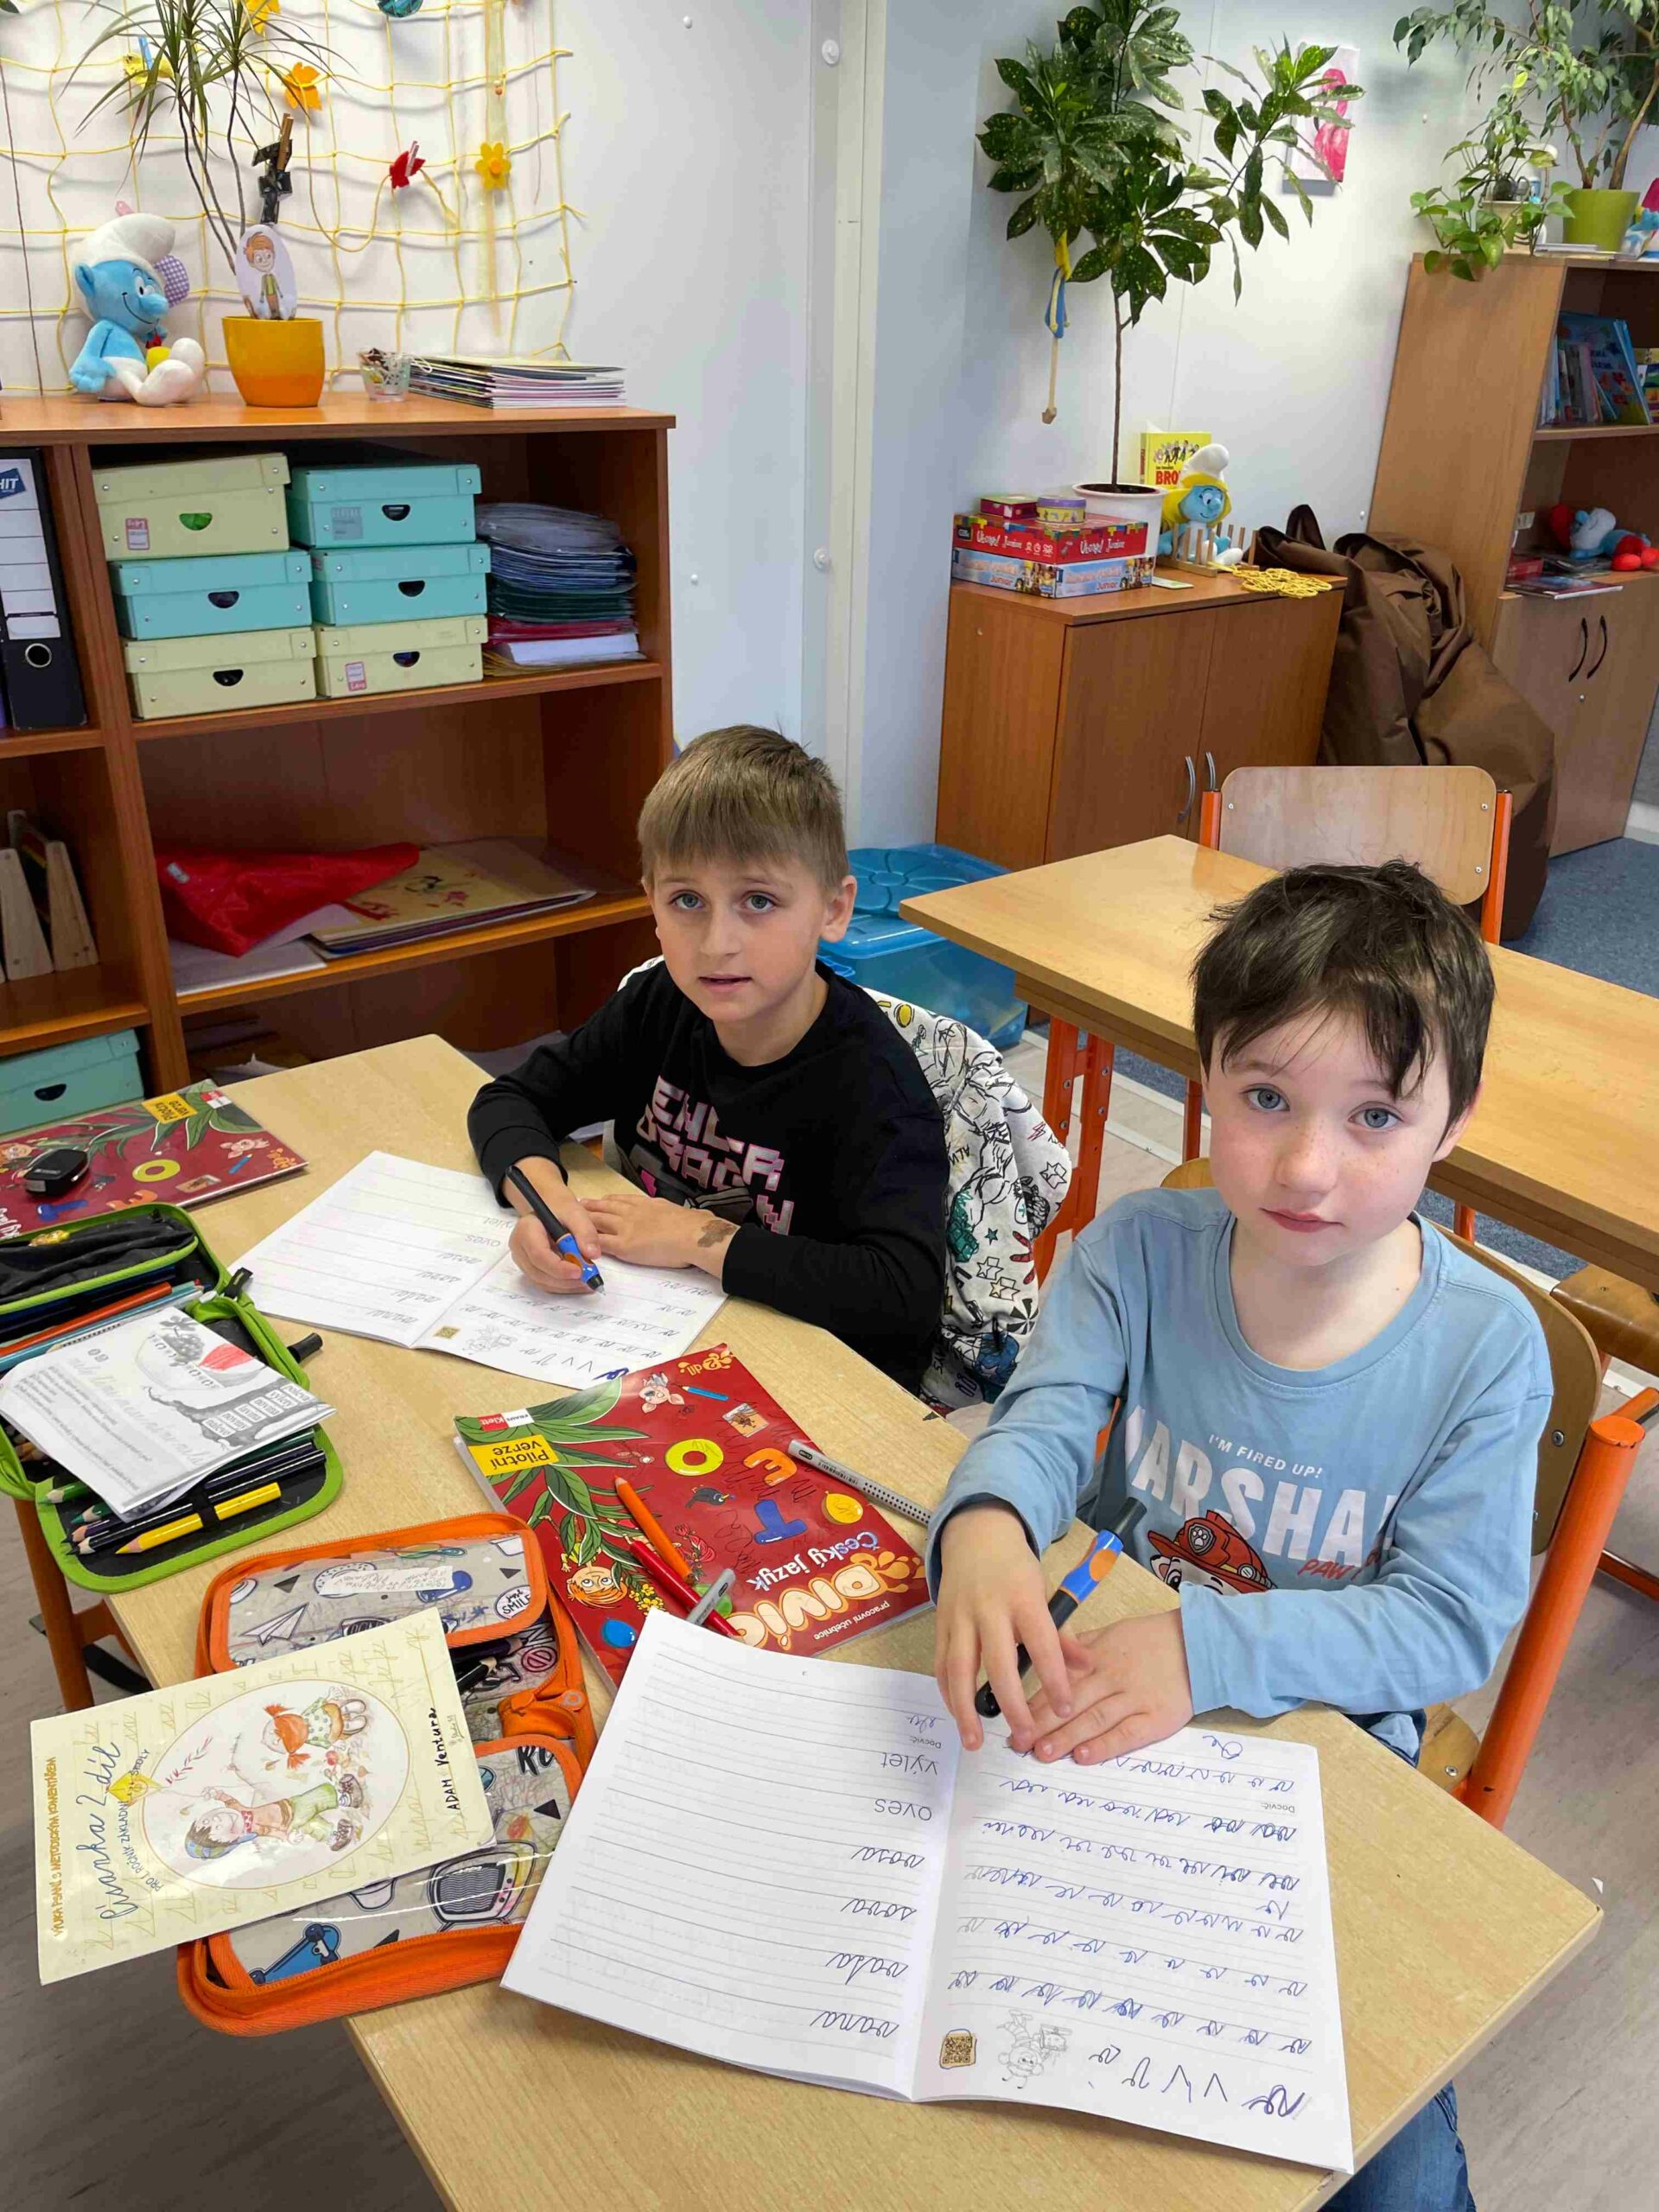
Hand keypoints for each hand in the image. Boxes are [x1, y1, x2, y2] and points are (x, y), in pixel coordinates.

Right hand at [505, 1160, 601, 1295]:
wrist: (551, 1209)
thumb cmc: (562, 1210)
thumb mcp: (577, 1214)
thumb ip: (586, 1232)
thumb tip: (592, 1255)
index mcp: (526, 1229)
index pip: (538, 1254)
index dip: (558, 1267)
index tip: (580, 1272)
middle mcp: (519, 1247)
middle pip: (538, 1272)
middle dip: (564, 1280)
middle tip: (589, 1280)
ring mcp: (522, 1259)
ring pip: (541, 1281)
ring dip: (565, 1286)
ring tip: (587, 1282)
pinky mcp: (529, 1268)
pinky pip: (544, 1282)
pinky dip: (562, 1286)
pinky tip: (578, 1283)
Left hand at [585, 1187, 731, 1274]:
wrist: (694, 1235)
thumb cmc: (693, 1225)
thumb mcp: (676, 1210)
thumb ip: (667, 1211)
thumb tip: (675, 1215)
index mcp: (646, 1204)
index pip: (620, 1200)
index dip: (607, 1200)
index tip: (599, 1200)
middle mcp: (632, 1212)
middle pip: (604, 1208)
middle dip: (589, 1208)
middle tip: (577, 1207)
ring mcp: (626, 1228)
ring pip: (598, 1222)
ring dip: (583, 1222)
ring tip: (571, 1222)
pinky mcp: (624, 1246)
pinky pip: (601, 1243)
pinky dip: (588, 1243)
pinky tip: (579, 1244)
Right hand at [934, 1502, 1072, 1753]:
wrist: (976, 1536)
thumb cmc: (1016, 1569)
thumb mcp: (1044, 1592)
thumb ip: (1062, 1633)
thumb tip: (1086, 1667)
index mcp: (1023, 1599)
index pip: (1041, 1643)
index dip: (1054, 1678)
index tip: (1065, 1708)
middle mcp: (989, 1609)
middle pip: (998, 1662)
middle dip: (1011, 1703)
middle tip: (1023, 1736)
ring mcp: (960, 1617)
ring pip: (959, 1668)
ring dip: (965, 1708)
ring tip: (975, 1742)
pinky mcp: (940, 1624)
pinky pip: (940, 1664)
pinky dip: (947, 1693)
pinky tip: (958, 1715)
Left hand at [1025, 1613, 1192, 1764]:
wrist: (1199, 1644)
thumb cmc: (1152, 1639)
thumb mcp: (1113, 1632)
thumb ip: (1082, 1648)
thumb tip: (1050, 1659)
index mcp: (1098, 1657)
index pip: (1060, 1681)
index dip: (1035, 1701)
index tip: (1013, 1718)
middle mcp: (1113, 1677)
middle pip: (1072, 1702)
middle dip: (1042, 1723)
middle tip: (1018, 1742)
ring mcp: (1136, 1698)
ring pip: (1094, 1719)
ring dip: (1066, 1737)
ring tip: (1042, 1752)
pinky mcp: (1157, 1717)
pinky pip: (1127, 1734)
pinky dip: (1105, 1746)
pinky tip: (1083, 1757)